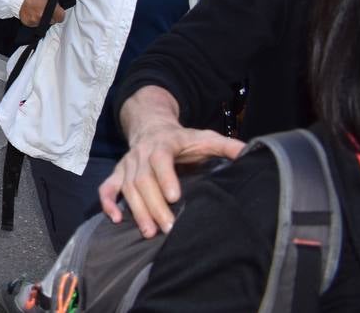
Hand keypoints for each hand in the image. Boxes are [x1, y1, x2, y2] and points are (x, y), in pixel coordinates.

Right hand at [18, 0, 65, 26]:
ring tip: (36, 9)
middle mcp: (43, 16)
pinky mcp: (27, 22)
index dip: (59, 14)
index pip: (61, 18)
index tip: (57, 13)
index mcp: (51, 9)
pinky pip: (33, 23)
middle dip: (50, 16)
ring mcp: (35, 20)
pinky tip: (31, 12)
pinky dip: (32, 19)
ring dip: (40, 18)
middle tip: (44, 8)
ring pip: (42, 22)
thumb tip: (58, 8)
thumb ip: (56, 3)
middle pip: (52, 21)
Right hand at [98, 119, 244, 236]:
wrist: (152, 127)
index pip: (160, 158)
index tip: (174, 197)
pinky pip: (107, 187)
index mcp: (163, 143)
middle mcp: (141, 154)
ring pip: (128, 187)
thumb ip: (228, 146)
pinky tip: (115, 219)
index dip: (165, 176)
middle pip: (143, 179)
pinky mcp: (118, 173)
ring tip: (149, 232)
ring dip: (137, 210)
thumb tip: (252, 153)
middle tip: (168, 228)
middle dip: (154, 204)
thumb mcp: (206, 137)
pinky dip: (107, 202)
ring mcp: (127, 164)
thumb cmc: (184, 139)